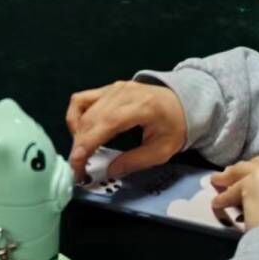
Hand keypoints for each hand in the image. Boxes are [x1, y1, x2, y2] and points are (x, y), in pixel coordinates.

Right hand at [65, 80, 187, 182]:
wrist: (182, 102)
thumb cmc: (175, 126)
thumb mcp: (162, 151)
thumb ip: (135, 161)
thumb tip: (109, 171)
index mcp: (141, 106)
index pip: (107, 122)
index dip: (88, 142)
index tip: (77, 163)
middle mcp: (122, 93)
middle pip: (90, 117)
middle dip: (79, 144)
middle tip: (78, 168)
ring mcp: (112, 88)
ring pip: (82, 107)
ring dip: (77, 132)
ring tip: (82, 151)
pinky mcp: (107, 88)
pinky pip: (82, 99)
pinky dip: (76, 117)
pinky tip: (81, 132)